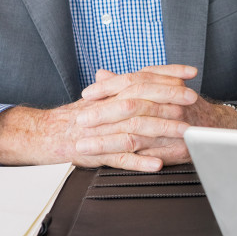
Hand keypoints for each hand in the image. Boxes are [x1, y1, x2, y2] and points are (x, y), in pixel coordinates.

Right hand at [0, 64, 236, 170]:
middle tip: (193, 99)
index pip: (144, 76)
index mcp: (112, 91)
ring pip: (135, 127)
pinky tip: (157, 164)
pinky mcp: (95, 153)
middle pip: (142, 98)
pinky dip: (139, 161)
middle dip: (170, 97)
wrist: (43, 134)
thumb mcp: (104, 96)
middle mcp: (107, 107)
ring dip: (162, 130)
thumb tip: (156, 77)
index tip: (191, 71)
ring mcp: (102, 131)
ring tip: (184, 133)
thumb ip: (128, 87)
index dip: (169, 72)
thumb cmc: (79, 116)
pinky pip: (119, 157)